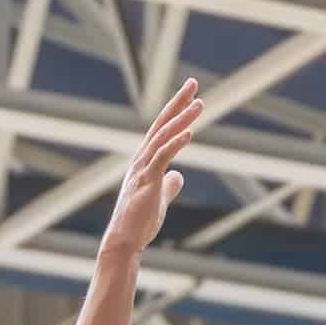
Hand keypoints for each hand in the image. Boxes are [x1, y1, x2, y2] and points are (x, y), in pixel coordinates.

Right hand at [101, 79, 203, 256]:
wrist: (125, 241)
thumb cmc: (139, 222)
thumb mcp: (159, 199)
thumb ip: (169, 185)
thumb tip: (179, 176)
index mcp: (145, 160)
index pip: (162, 128)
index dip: (176, 110)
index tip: (191, 94)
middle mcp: (141, 158)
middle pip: (162, 124)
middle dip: (178, 102)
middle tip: (193, 83)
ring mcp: (143, 169)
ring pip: (163, 137)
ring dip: (182, 119)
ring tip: (200, 105)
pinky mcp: (147, 182)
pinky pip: (162, 157)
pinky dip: (175, 143)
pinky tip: (189, 132)